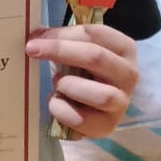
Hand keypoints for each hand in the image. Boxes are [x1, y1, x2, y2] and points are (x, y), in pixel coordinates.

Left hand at [27, 23, 137, 139]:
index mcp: (124, 47)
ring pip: (100, 94)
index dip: (62, 34)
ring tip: (57, 84)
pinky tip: (56, 103)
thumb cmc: (86, 71)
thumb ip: (62, 39)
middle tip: (32, 51)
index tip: (35, 38)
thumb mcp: (79, 50)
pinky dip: (62, 110)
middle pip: (96, 57)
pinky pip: (82, 119)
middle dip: (60, 51)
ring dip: (69, 86)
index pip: (94, 34)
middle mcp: (128, 74)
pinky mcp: (107, 125)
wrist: (100, 104)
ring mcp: (121, 102)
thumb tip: (34, 36)